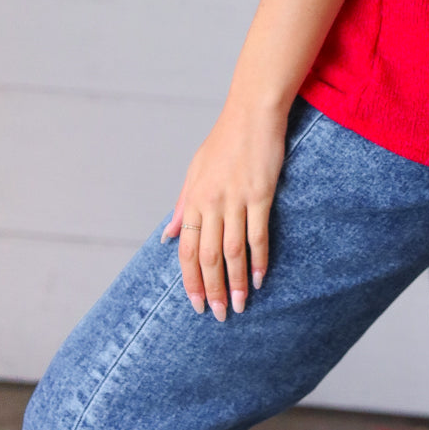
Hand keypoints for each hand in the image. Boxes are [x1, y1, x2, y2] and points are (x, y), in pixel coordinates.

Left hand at [161, 97, 287, 321]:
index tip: (196, 304)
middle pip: (207, 257)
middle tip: (219, 315)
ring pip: (232, 252)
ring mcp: (236, 200)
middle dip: (212, 290)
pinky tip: (262, 278)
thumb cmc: (224, 140)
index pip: (186, 250)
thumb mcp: (195, 170)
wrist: (252, 113)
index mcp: (193, 199)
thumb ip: (182, 205)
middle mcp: (211, 203)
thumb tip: (166, 235)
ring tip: (240, 306)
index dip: (190, 281)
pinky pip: (258, 235)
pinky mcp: (260, 194)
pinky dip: (259, 260)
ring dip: (237, 283)